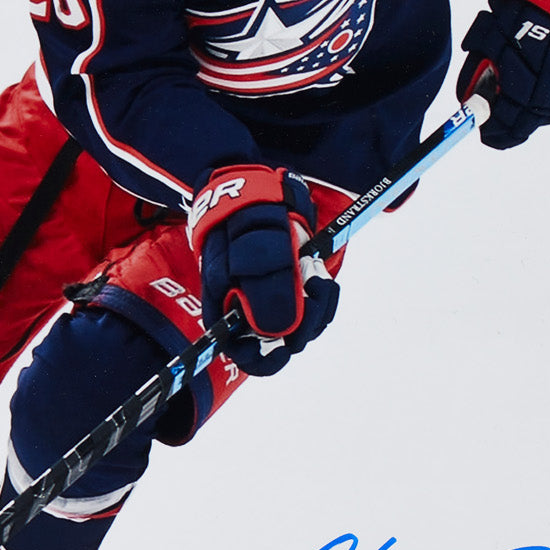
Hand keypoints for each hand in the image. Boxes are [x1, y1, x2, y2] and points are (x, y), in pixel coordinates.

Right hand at [188, 164, 338, 375]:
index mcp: (228, 312)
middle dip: (304, 319)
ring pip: (304, 325)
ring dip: (317, 303)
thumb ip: (264, 293)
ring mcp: (275, 301)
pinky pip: (315, 307)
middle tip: (312, 283)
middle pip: (283, 342)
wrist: (258, 191)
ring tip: (311, 268)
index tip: (287, 347)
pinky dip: (322, 293)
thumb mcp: (252, 254)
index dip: (266, 359)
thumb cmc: (245, 221)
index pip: (247, 355)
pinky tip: (316, 271)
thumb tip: (281, 333)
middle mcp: (252, 313)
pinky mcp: (295, 290)